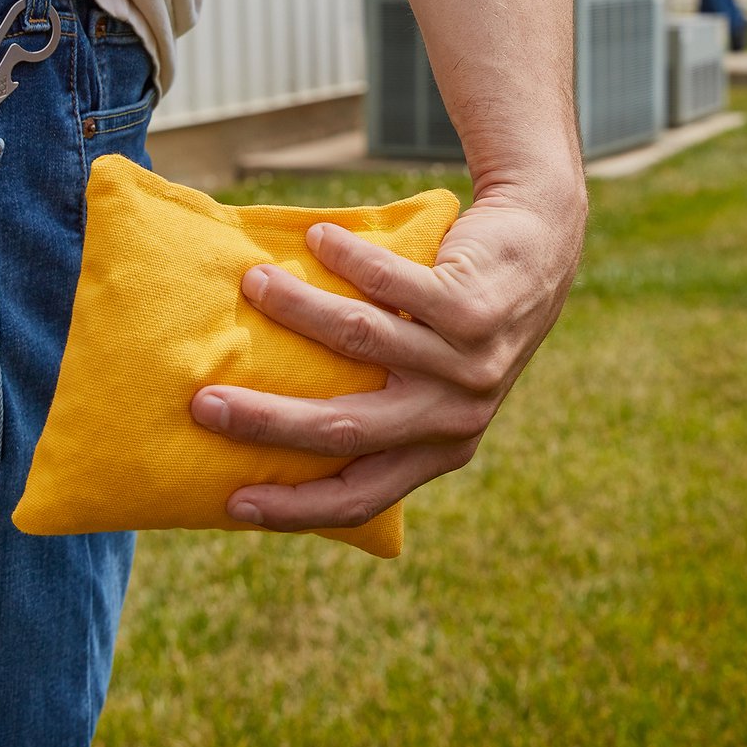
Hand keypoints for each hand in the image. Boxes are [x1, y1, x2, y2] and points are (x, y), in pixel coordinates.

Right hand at [191, 180, 585, 532]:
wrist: (543, 249)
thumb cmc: (466, 320)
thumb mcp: (439, 381)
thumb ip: (385, 406)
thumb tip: (276, 423)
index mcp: (442, 447)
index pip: (362, 497)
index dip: (296, 509)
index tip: (234, 502)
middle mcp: (457, 414)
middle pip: (347, 430)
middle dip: (268, 420)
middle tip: (204, 403)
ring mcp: (468, 361)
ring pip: (362, 341)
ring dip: (297, 309)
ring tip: (253, 281)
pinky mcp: (472, 306)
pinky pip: (395, 284)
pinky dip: (349, 259)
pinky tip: (319, 237)